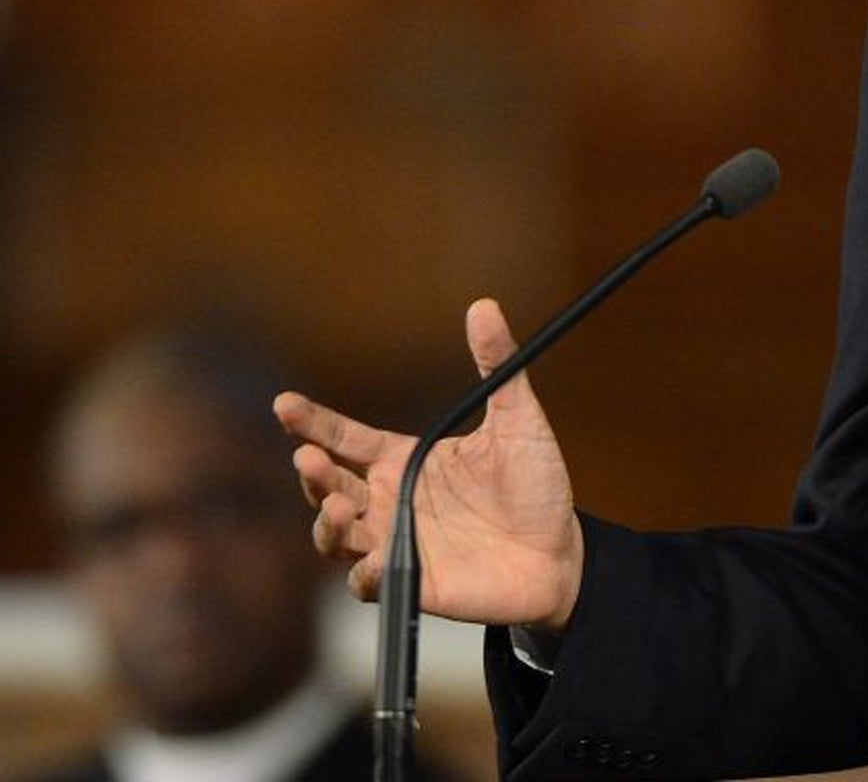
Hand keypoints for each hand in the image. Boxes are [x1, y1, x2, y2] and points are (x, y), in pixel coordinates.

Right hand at [274, 298, 585, 633]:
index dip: (312, 423)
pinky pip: (369, 583)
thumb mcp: (519, 419)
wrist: (562, 552)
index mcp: (405, 460)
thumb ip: (497, 365)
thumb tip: (486, 305)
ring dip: (328, 523)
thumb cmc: (536, 485)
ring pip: (335, 537)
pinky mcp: (414, 583)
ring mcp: (397, 544)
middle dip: (313, 474)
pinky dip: (363, 573)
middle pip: (328, 487)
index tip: (284, 404)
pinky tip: (370, 560)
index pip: (345, 438)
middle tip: (310, 458)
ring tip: (340, 506)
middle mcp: (390, 501)